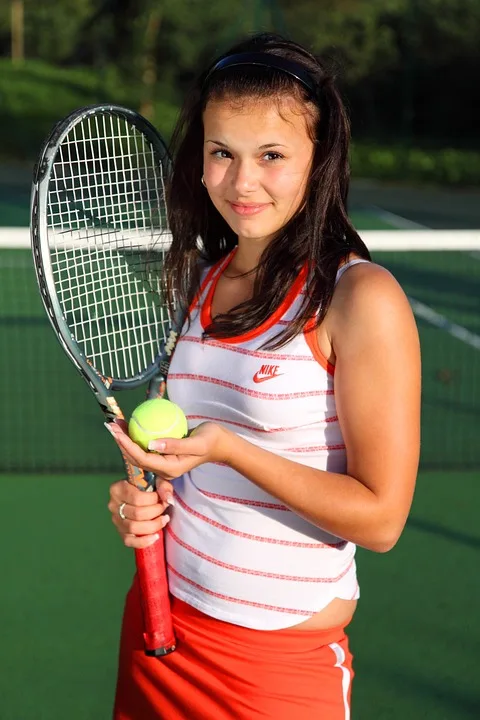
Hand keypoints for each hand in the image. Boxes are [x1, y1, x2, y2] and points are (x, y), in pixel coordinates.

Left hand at [106, 421, 231, 482]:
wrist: (220, 444)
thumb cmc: (211, 441)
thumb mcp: (197, 443)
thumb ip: (175, 446)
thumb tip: (152, 443)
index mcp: (169, 469)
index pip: (142, 458)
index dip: (127, 446)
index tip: (117, 432)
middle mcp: (163, 468)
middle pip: (135, 457)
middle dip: (121, 442)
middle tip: (110, 425)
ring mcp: (163, 463)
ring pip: (138, 453)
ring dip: (125, 439)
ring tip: (116, 424)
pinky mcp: (164, 455)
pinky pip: (145, 447)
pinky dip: (136, 436)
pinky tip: (131, 424)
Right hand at [108, 479, 172, 548]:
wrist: (141, 492)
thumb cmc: (148, 485)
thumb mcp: (156, 479)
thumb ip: (163, 486)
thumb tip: (168, 500)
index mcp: (118, 489)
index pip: (137, 498)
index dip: (153, 500)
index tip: (162, 498)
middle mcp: (113, 505)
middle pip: (136, 514)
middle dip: (155, 512)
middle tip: (164, 508)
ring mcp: (116, 520)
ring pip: (133, 528)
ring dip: (153, 525)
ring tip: (164, 520)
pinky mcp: (120, 531)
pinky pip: (129, 541)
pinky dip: (143, 541)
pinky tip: (155, 536)